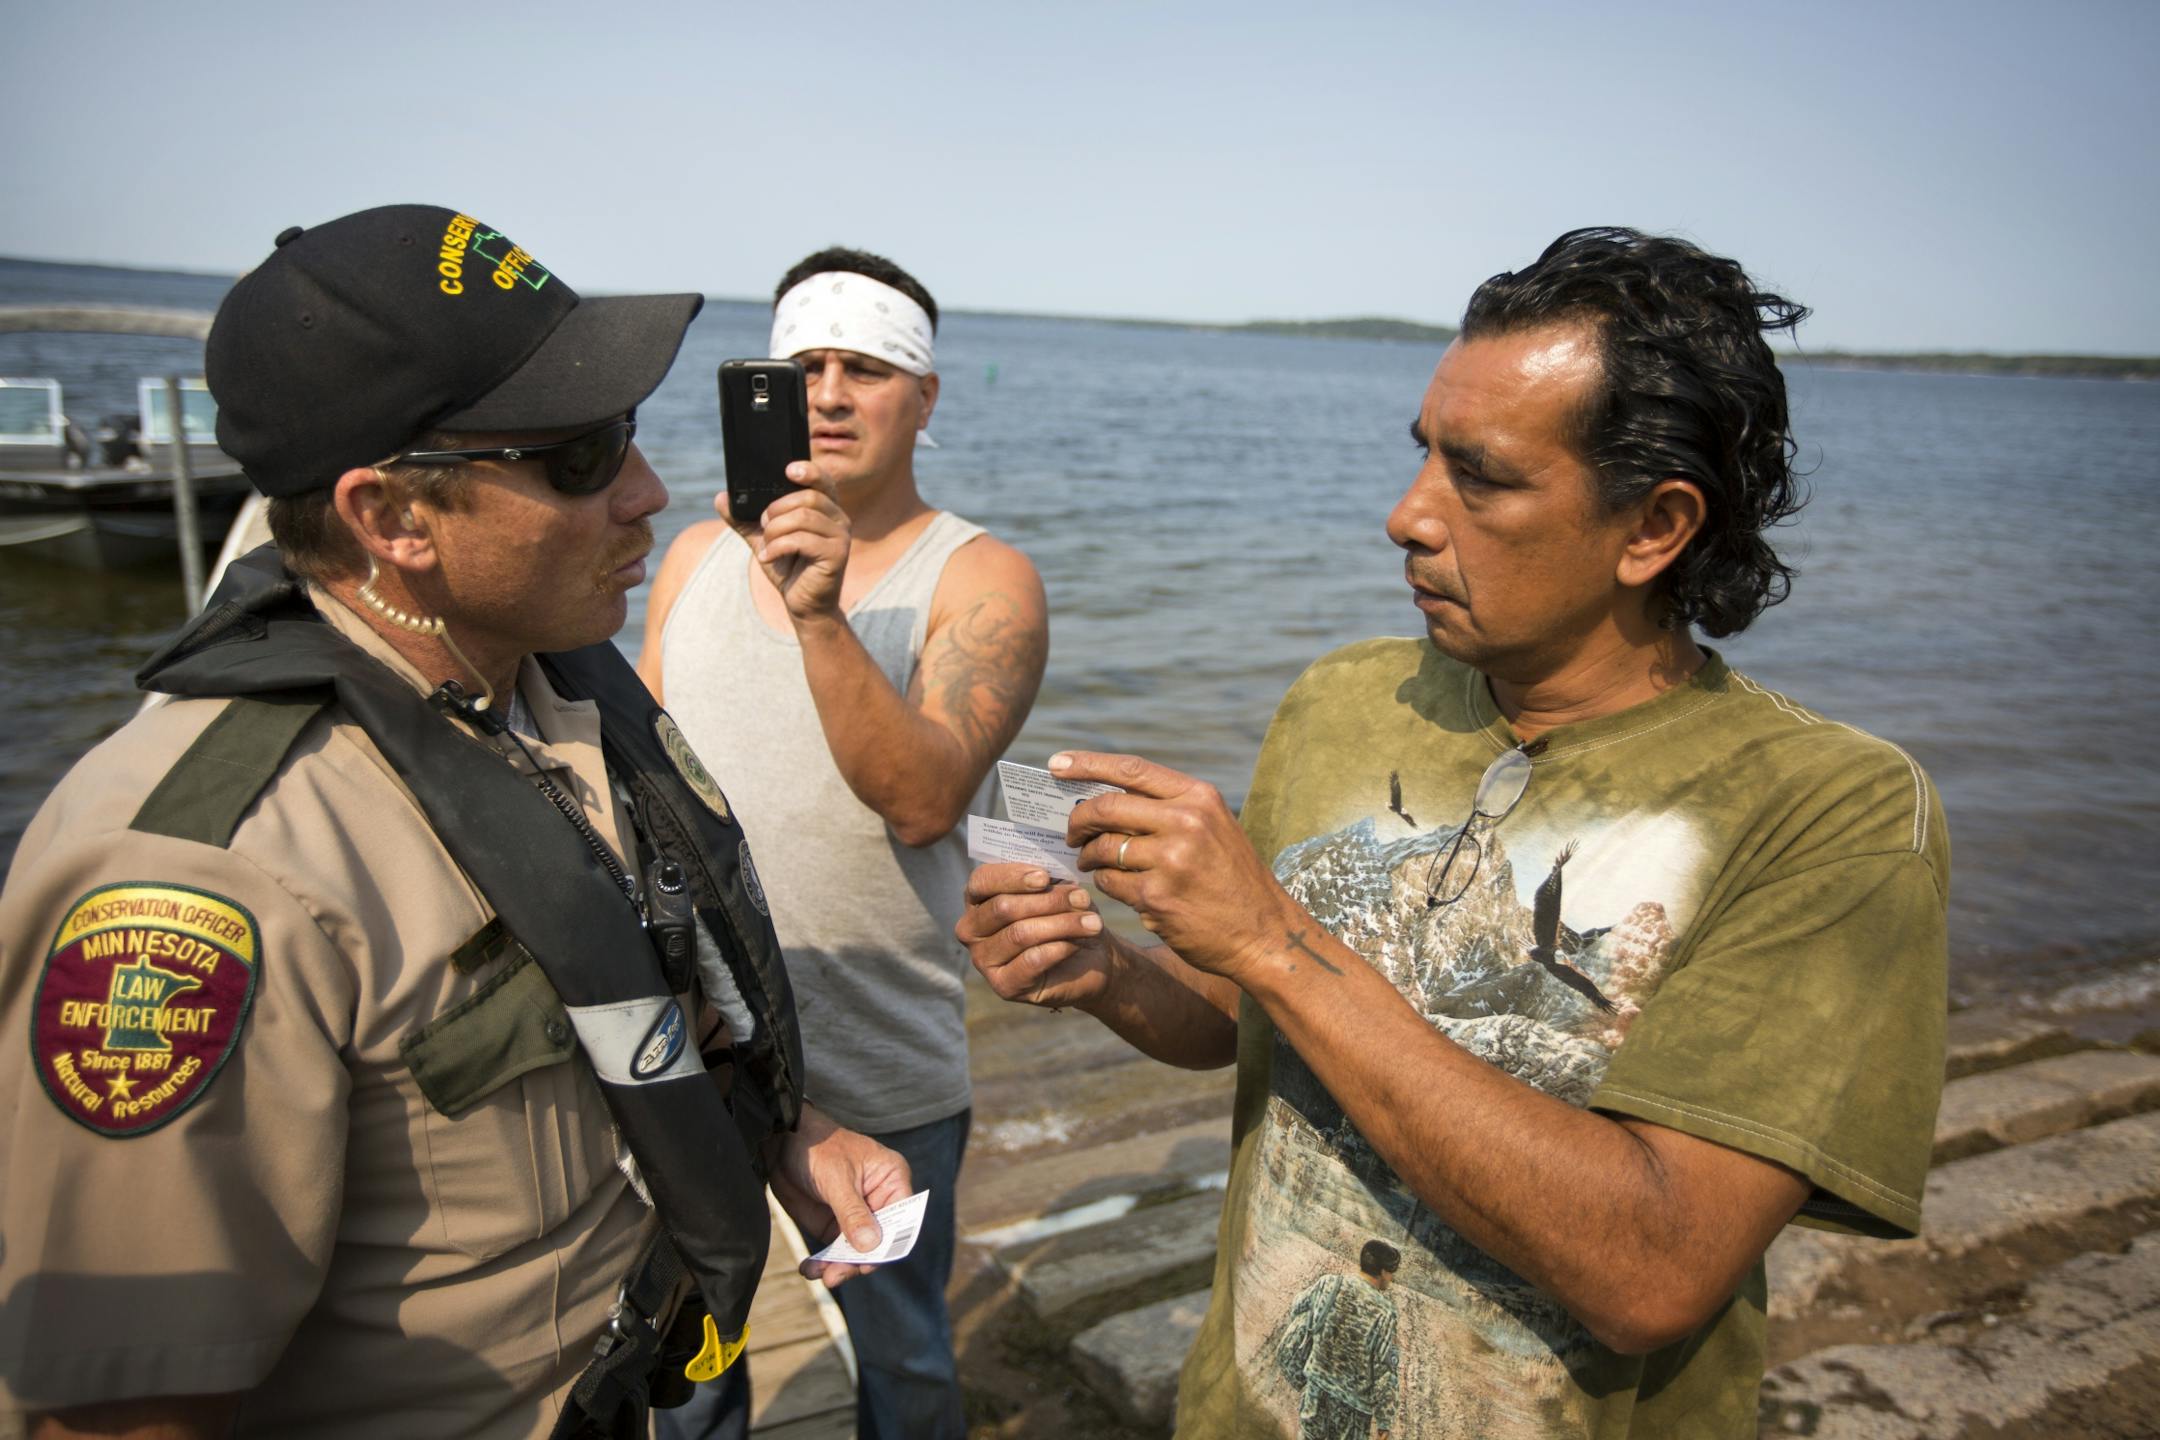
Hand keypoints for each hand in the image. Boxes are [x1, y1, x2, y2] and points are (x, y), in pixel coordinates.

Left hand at [719, 461, 850, 622]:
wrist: (803, 604)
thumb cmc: (788, 568)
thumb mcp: (763, 539)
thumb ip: (744, 519)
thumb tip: (721, 498)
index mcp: (825, 508)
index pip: (822, 479)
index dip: (807, 470)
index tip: (787, 470)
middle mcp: (838, 518)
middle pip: (807, 497)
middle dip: (776, 510)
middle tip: (763, 525)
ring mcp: (841, 536)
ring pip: (802, 517)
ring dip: (775, 531)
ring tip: (767, 546)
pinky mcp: (837, 555)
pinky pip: (801, 540)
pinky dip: (777, 547)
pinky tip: (768, 558)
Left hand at [770, 1103, 912, 1287]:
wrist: (781, 1142)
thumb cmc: (817, 1146)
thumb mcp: (837, 1178)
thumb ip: (853, 1212)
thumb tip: (871, 1245)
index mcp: (892, 1180)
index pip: (902, 1220)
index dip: (889, 1245)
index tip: (869, 1264)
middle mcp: (879, 1201)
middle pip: (880, 1242)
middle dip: (858, 1262)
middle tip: (835, 1275)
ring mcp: (856, 1216)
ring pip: (857, 1252)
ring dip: (838, 1267)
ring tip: (820, 1274)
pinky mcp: (835, 1225)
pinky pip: (835, 1251)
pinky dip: (823, 1262)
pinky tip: (810, 1268)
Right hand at [956, 863, 1114, 1010]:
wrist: (1089, 958)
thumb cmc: (1066, 916)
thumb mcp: (1058, 890)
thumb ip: (1046, 880)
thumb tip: (1047, 877)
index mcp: (978, 898)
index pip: (981, 881)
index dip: (1012, 877)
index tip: (1045, 878)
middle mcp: (972, 929)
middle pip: (1003, 908)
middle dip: (1048, 901)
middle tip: (1082, 898)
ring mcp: (983, 960)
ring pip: (1020, 934)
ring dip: (1062, 925)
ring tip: (1092, 921)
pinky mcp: (1003, 986)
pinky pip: (1032, 961)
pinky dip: (1060, 948)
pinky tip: (1077, 943)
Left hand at [1054, 751, 1295, 980]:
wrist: (1263, 933)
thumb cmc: (1231, 878)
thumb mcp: (1213, 826)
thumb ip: (1168, 808)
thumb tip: (1104, 797)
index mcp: (1198, 797)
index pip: (1131, 770)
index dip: (1088, 764)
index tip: (1057, 764)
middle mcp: (1186, 822)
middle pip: (1106, 807)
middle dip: (1078, 819)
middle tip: (1071, 832)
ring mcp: (1171, 860)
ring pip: (1103, 848)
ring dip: (1089, 856)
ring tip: (1093, 862)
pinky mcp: (1157, 897)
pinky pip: (1109, 883)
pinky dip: (1106, 885)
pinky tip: (1121, 889)